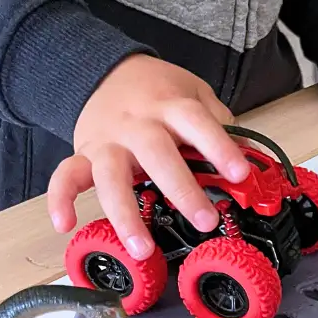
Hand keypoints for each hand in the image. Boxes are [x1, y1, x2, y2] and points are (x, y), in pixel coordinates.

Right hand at [48, 55, 250, 259]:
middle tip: (204, 221)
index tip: (239, 173)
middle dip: (181, 189)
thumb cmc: (158, 91)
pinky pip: (66, 175)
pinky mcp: (84, 154)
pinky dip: (61, 198)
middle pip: (157, 154)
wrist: (105, 69)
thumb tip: (257, 160)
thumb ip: (222, 126)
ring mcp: (108, 141)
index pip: (197, 123)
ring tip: (142, 249)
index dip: (219, 147)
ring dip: (125, 214)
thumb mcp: (196, 94)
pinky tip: (65, 223)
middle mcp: (138, 124)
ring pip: (110, 176)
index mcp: (170, 106)